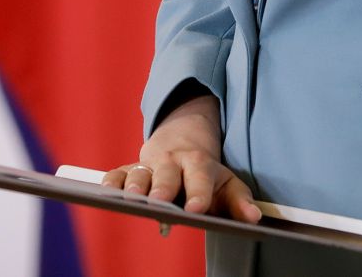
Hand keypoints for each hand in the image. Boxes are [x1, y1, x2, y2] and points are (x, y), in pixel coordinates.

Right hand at [101, 94, 261, 222]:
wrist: (182, 142)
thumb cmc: (206, 173)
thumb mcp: (228, 183)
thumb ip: (240, 202)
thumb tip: (254, 218)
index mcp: (198, 162)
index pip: (199, 176)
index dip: (198, 193)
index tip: (196, 209)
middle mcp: (171, 161)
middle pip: (166, 173)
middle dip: (162, 187)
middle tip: (160, 201)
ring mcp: (149, 164)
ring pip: (139, 172)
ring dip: (134, 185)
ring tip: (132, 198)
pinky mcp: (130, 169)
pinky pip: (117, 173)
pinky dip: (111, 181)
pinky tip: (106, 191)